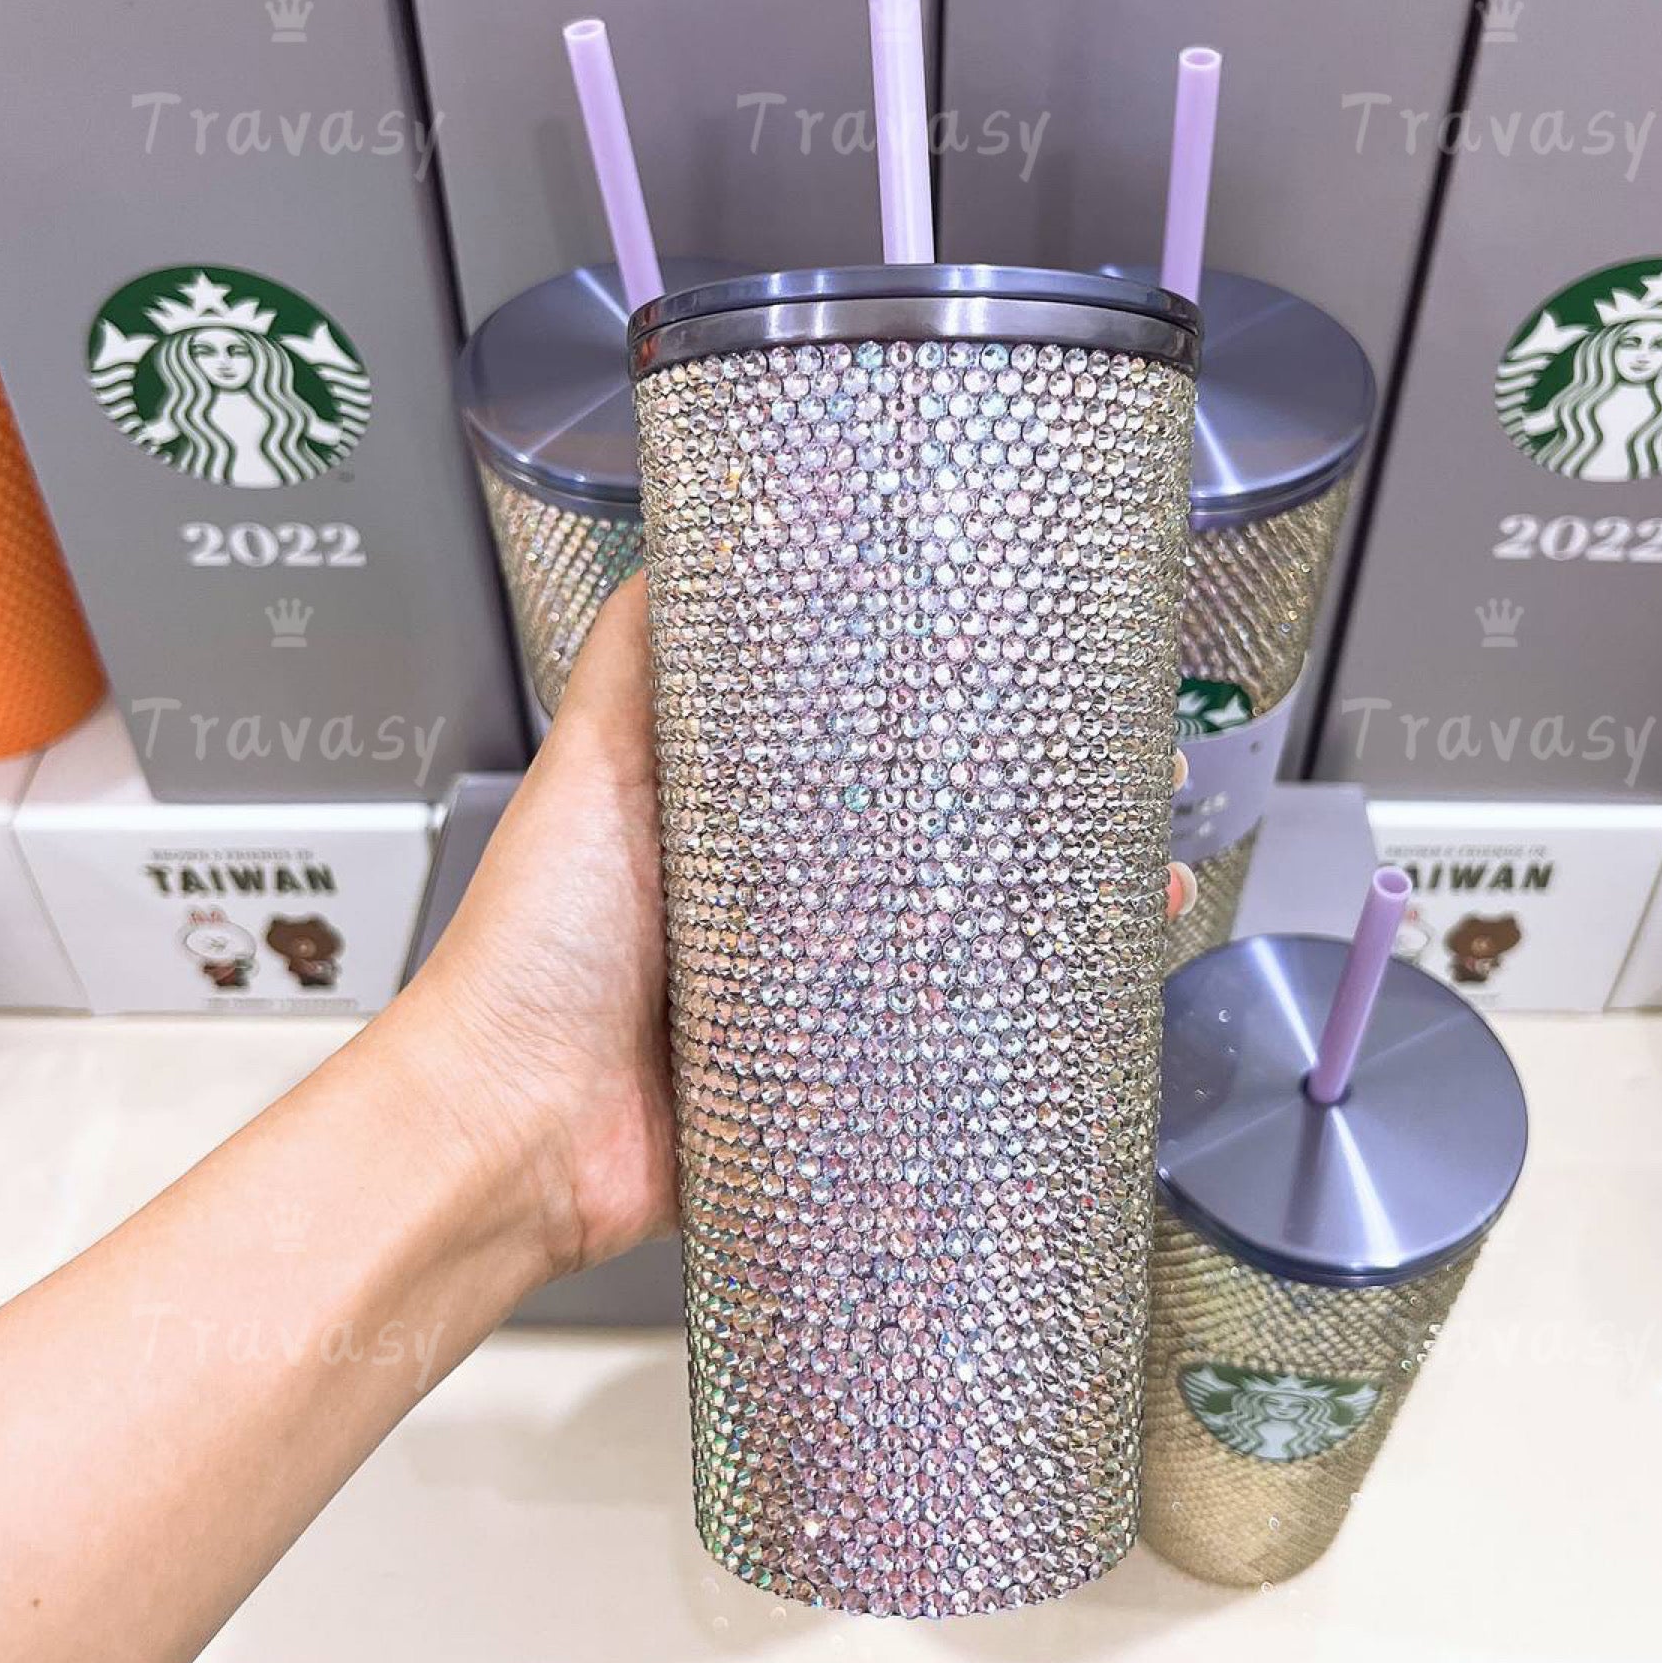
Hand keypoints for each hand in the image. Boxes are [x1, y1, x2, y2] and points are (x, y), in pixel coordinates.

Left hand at [400, 574, 1199, 1288]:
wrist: (514, 1127)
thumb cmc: (536, 945)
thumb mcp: (592, 767)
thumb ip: (636, 662)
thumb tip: (684, 535)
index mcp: (748, 819)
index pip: (879, 742)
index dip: (962, 710)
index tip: (1043, 673)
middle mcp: (796, 899)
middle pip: (942, 837)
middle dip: (1040, 811)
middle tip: (1134, 782)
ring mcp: (825, 992)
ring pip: (965, 937)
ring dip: (1057, 912)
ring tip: (1147, 885)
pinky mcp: (839, 1079)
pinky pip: (943, 1044)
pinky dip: (1021, 1025)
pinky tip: (1091, 1002)